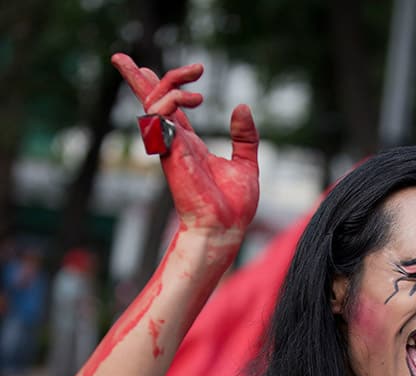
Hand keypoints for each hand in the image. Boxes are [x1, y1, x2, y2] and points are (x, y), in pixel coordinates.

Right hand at [111, 54, 258, 240]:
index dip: (163, 86)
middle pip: (148, 102)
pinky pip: (159, 113)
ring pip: (153, 101)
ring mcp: (169, 145)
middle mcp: (175, 142)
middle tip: (118, 56)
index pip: (169, 109)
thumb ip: (244, 137)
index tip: (166, 71)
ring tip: (198, 75)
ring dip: (170, 80)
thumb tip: (242, 107)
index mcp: (190, 144)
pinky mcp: (169, 149)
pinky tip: (195, 98)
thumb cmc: (233, 206)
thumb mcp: (245, 164)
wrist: (224, 228)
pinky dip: (172, 98)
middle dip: (134, 77)